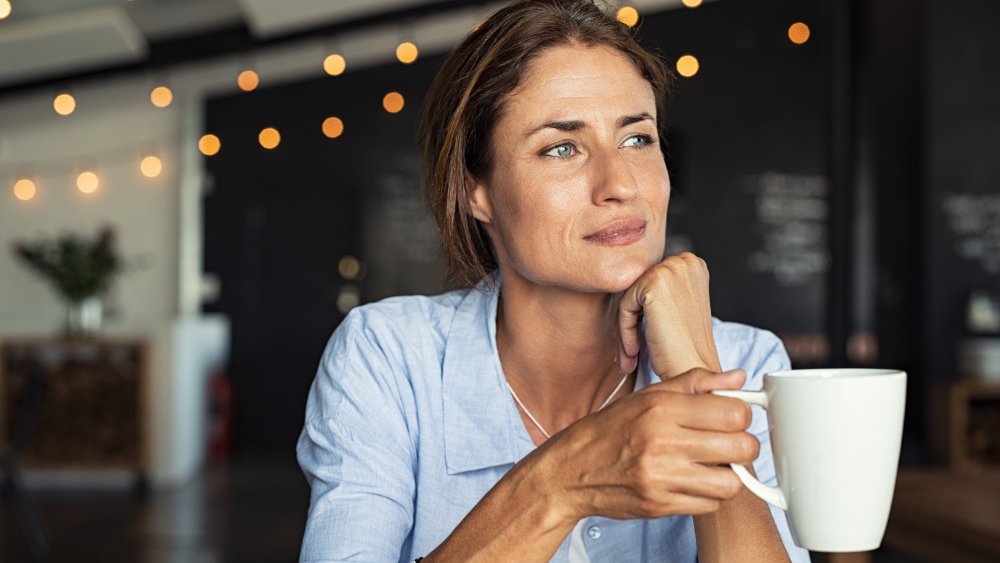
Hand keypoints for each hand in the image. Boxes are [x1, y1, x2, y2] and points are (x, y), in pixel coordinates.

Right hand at [538, 367, 757, 520]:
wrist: (571, 470)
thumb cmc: (611, 429)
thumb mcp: (648, 396)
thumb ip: (696, 383)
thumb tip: (737, 378)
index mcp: (661, 408)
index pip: (734, 413)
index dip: (741, 415)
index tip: (732, 418)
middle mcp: (662, 442)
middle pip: (741, 447)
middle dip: (742, 445)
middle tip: (728, 443)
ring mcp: (661, 477)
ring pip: (731, 482)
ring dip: (727, 474)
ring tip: (711, 465)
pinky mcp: (660, 505)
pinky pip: (709, 505)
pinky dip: (708, 495)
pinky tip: (692, 481)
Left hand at [617, 252, 720, 377]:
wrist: (694, 369)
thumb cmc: (685, 347)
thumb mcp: (677, 307)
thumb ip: (660, 289)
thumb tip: (626, 280)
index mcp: (693, 264)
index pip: (650, 281)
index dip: (643, 313)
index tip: (643, 338)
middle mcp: (685, 261)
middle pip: (638, 288)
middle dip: (633, 320)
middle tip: (632, 352)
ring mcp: (671, 269)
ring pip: (629, 297)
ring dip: (627, 328)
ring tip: (632, 355)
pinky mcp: (655, 283)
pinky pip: (624, 306)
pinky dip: (625, 331)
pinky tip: (634, 351)